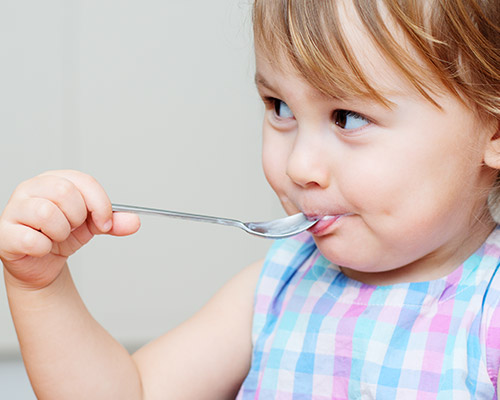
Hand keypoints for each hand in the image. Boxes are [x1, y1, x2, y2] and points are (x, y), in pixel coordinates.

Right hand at [0, 170, 139, 288]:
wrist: (42, 263)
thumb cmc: (63, 236)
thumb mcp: (93, 226)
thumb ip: (114, 221)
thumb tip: (133, 221)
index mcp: (55, 180)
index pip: (83, 181)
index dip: (100, 204)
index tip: (106, 223)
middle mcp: (31, 189)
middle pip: (65, 192)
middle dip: (78, 217)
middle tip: (74, 228)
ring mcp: (15, 209)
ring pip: (47, 212)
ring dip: (61, 232)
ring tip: (56, 236)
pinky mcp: (5, 233)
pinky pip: (31, 239)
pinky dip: (44, 248)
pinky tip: (42, 247)